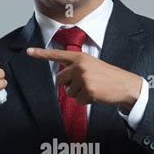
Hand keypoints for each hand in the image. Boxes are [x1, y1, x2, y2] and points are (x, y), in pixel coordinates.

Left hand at [26, 46, 141, 111]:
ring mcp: (83, 78)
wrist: (125, 85)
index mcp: (80, 57)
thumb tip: (62, 80)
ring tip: (93, 89)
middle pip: (60, 80)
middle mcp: (79, 66)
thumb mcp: (92, 65)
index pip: (57, 55)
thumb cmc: (108, 77)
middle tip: (85, 84)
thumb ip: (76, 67)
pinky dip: (86, 101)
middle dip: (69, 86)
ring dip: (79, 94)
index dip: (41, 54)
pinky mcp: (87, 90)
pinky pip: (78, 101)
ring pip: (69, 92)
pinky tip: (96, 95)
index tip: (28, 51)